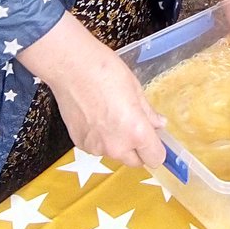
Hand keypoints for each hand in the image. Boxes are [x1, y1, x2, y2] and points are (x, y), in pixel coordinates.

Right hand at [18, 13, 165, 168]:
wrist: (71, 67)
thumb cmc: (107, 71)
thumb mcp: (135, 89)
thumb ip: (148, 113)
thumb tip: (158, 124)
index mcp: (136, 132)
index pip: (155, 158)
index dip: (156, 148)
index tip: (154, 138)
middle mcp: (117, 146)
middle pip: (135, 161)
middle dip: (137, 148)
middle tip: (132, 124)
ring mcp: (96, 148)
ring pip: (115, 153)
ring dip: (117, 142)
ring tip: (109, 115)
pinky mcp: (79, 144)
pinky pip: (97, 147)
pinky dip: (99, 138)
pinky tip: (93, 116)